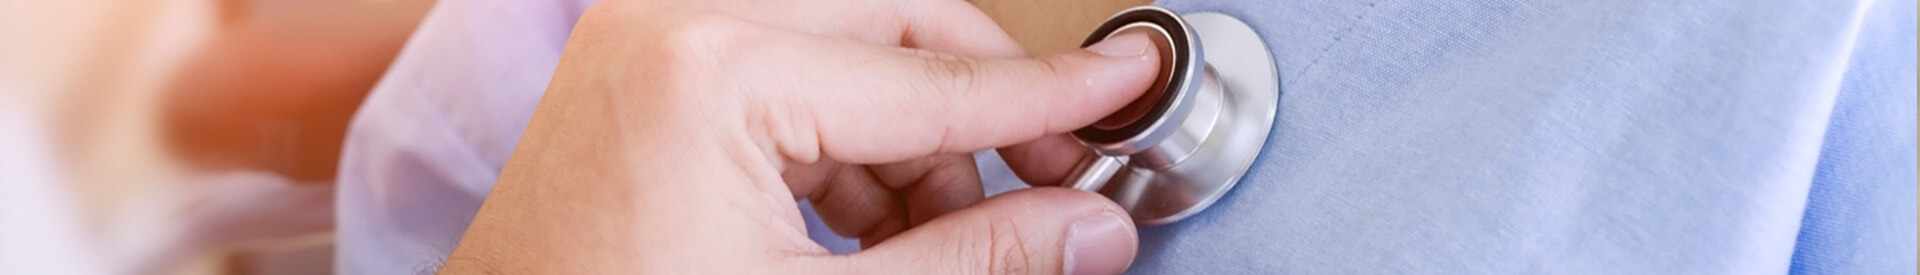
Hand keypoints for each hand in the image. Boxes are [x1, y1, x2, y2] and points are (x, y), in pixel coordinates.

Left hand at [441, 0, 1160, 272]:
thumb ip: (974, 261)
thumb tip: (1085, 226)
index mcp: (715, 70)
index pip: (935, 78)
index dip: (1053, 97)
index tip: (1131, 83)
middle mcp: (672, 30)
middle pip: (894, 37)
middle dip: (979, 124)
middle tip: (1055, 190)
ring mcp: (642, 50)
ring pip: (843, 64)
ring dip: (912, 153)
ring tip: (948, 247)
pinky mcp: (632, 86)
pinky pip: (780, 91)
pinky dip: (842, 160)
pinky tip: (871, 241)